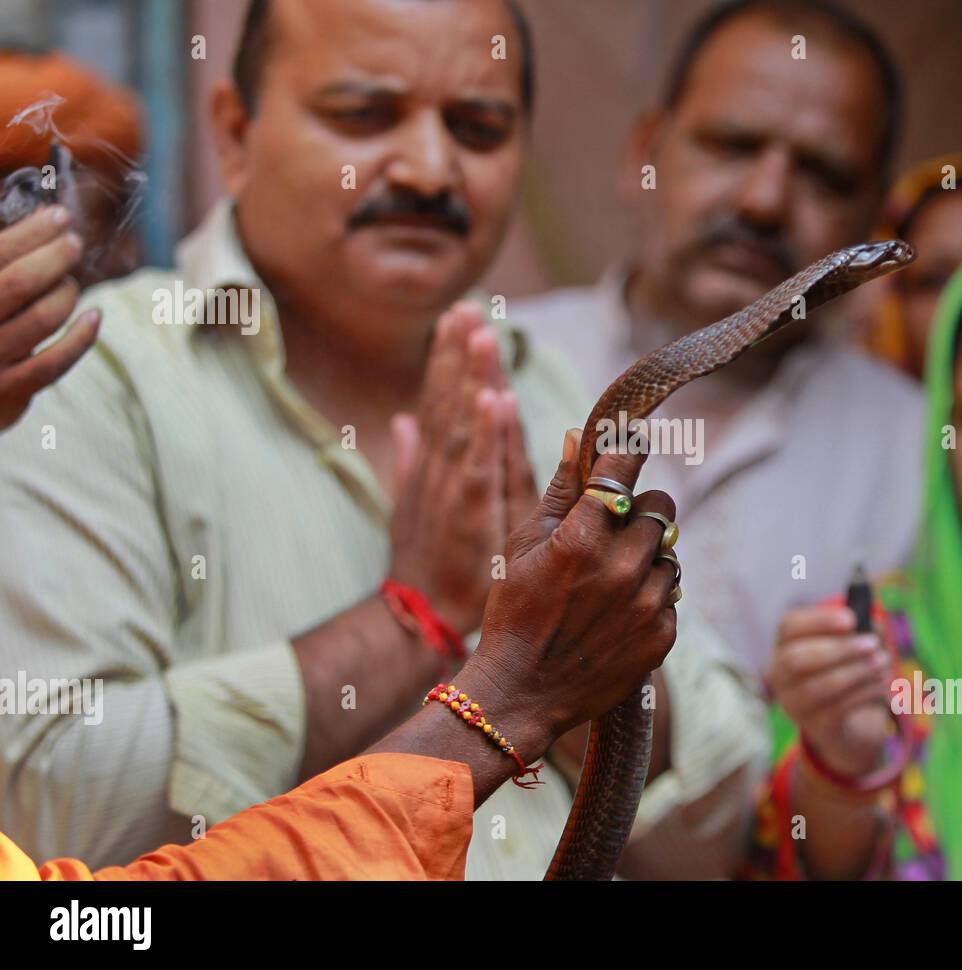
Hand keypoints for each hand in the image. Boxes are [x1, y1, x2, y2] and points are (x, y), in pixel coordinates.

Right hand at [0, 206, 99, 429]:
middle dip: (55, 256)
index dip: (32, 231)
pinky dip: (81, 337)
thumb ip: (4, 258)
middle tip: (73, 242)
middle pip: (21, 282)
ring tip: (69, 282)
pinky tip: (94, 316)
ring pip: (42, 318)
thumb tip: (46, 216)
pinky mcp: (8, 393)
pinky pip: (54, 363)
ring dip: (65, 293)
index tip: (58, 216)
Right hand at [387, 302, 534, 633]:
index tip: (458, 316)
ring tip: (479, 334)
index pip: (441, 402)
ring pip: (463, 424)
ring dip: (470, 377)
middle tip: (467, 308)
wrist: (422, 616)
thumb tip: (403, 416)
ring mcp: (453, 491)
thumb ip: (412, 459)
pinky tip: (495, 400)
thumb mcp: (417, 507)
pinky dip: (487, 434)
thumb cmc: (429, 563)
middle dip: (458, 354)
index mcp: (433, 466)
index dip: (448, 359)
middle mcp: (441, 471)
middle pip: (450, 403)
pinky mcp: (470, 516)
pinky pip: (480, 467)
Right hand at [467, 428, 679, 752]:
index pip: (624, 469)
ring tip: (610, 579)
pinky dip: (649, 595)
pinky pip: (670, 595)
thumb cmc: (514, 612)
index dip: (630, 448)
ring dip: (647, 556)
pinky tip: (617, 611)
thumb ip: (559, 491)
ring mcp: (647, 604)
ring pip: (670, 552)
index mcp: (583, 538)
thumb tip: (578, 437)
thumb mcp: (523, 546)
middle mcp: (622, 567)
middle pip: (661, 507)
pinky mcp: (662, 635)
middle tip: (616, 527)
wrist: (522, 693)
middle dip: (641, 509)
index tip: (633, 440)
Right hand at [769, 605, 892, 776]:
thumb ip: (862, 630)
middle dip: (839, 649)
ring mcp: (794, 704)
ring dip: (857, 671)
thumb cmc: (844, 668)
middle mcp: (780, 674)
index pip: (789, 626)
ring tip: (883, 662)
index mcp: (784, 644)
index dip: (819, 621)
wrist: (844, 720)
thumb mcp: (851, 645)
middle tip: (873, 643)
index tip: (852, 619)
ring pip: (820, 686)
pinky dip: (864, 692)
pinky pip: (839, 708)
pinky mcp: (816, 725)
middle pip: (796, 658)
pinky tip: (881, 683)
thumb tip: (875, 627)